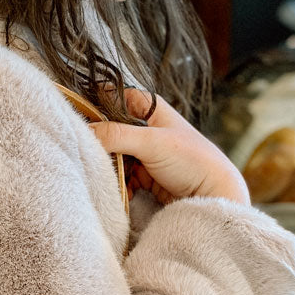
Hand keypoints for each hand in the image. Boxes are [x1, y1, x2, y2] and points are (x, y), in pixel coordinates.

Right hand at [91, 89, 250, 206]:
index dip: (97, 107)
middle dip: (102, 146)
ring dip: (110, 169)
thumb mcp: (152, 143)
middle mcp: (146, 129)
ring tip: (112, 179)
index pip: (114, 99)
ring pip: (114, 156)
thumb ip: (117, 135)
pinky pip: (122, 177)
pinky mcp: (145, 176)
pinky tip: (125, 192)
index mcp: (150, 109)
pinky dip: (119, 185)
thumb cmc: (193, 161)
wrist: (214, 196)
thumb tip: (84, 133)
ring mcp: (145, 153)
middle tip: (94, 157)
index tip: (81, 122)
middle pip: (110, 131)